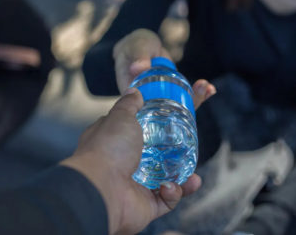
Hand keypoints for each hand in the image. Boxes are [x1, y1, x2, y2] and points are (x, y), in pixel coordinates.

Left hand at [61, 85, 214, 233]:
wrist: (101, 188)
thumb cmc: (107, 149)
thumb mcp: (120, 117)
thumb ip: (129, 104)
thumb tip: (134, 92)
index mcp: (119, 141)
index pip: (147, 128)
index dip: (166, 121)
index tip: (185, 114)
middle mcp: (127, 162)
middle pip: (160, 153)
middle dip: (180, 151)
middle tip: (195, 143)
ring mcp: (136, 184)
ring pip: (168, 178)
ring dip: (183, 177)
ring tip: (193, 175)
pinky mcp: (145, 204)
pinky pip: (167, 199)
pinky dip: (174, 193)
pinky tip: (170, 187)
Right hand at [113, 29, 215, 107]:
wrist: (141, 45)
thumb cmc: (134, 47)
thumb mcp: (136, 48)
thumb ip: (138, 56)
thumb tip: (138, 68)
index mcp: (133, 96)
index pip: (146, 109)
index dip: (163, 112)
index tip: (179, 107)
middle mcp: (146, 101)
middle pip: (165, 112)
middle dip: (185, 108)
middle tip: (200, 94)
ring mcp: (159, 97)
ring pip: (176, 106)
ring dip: (194, 100)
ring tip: (207, 88)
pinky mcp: (170, 92)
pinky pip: (182, 96)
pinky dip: (196, 94)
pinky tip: (210, 89)